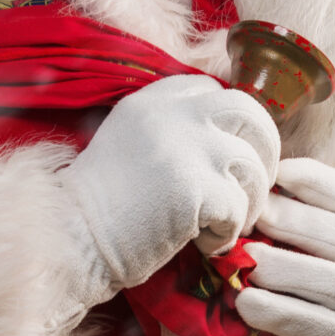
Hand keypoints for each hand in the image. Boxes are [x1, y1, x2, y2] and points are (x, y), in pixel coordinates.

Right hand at [59, 74, 277, 302]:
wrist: (71, 239)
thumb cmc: (100, 204)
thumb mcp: (131, 142)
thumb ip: (171, 128)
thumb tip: (227, 137)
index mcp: (154, 99)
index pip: (214, 91)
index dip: (231, 125)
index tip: (228, 155)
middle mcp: (173, 114)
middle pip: (250, 112)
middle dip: (263, 150)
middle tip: (253, 185)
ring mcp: (187, 147)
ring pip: (252, 165)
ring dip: (249, 201)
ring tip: (224, 224)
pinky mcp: (195, 188)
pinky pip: (240, 208)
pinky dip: (229, 233)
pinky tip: (204, 244)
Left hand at [235, 156, 334, 335]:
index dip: (319, 183)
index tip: (282, 172)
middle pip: (334, 234)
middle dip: (287, 218)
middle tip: (248, 210)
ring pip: (322, 279)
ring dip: (276, 267)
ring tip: (240, 259)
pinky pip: (319, 326)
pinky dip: (281, 314)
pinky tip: (250, 307)